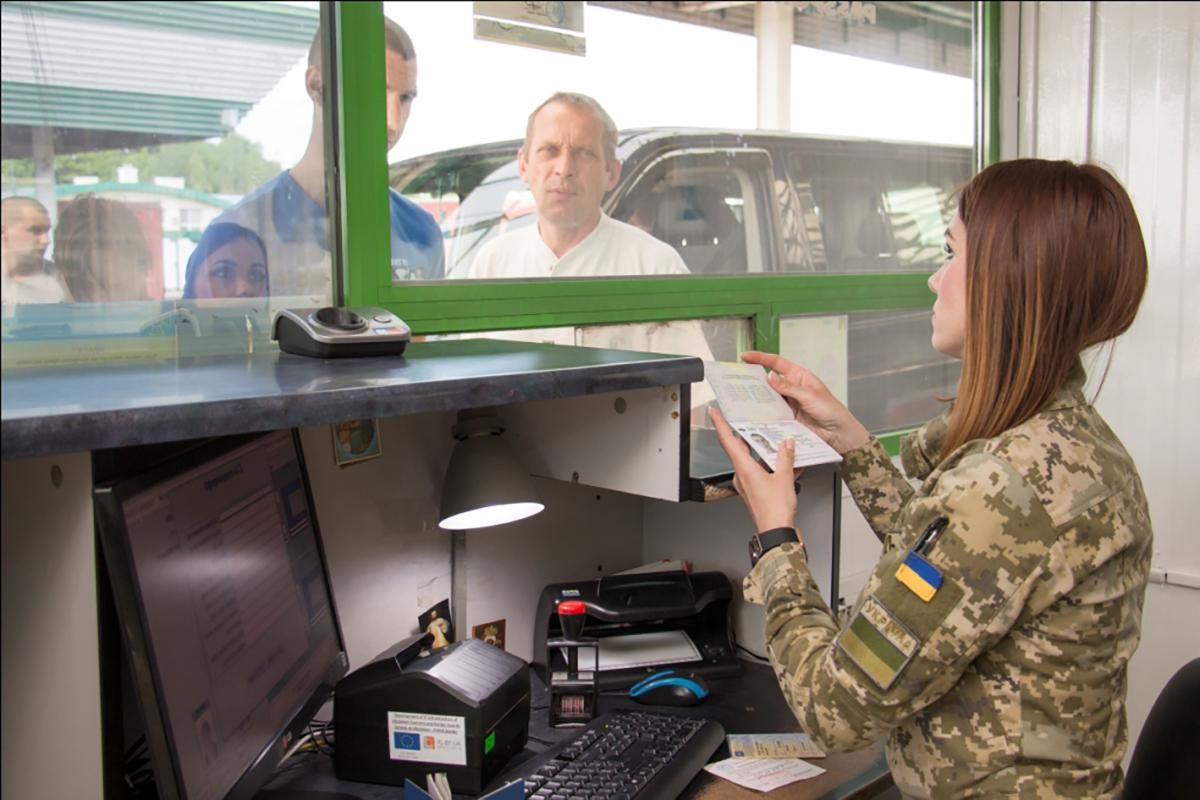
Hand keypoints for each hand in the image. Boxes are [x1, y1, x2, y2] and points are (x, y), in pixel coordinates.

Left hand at [709, 407, 798, 532]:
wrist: (776, 532)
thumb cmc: (775, 510)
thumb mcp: (784, 478)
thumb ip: (785, 458)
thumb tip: (786, 444)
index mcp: (744, 469)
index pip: (728, 440)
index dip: (720, 424)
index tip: (714, 412)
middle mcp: (741, 475)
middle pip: (739, 449)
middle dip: (745, 434)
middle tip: (749, 420)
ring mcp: (747, 483)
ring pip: (751, 460)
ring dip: (762, 451)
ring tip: (776, 442)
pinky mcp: (754, 490)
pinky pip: (759, 471)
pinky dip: (770, 465)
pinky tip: (784, 463)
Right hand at [741, 351, 870, 453]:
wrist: (838, 434)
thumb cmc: (832, 411)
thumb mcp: (810, 396)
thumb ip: (789, 387)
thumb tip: (771, 377)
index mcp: (800, 377)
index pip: (777, 363)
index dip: (761, 358)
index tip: (746, 357)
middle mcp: (792, 388)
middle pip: (769, 380)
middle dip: (755, 378)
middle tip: (739, 379)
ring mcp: (788, 403)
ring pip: (768, 397)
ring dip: (758, 397)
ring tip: (743, 396)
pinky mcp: (786, 417)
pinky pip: (771, 412)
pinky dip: (763, 412)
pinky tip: (755, 413)